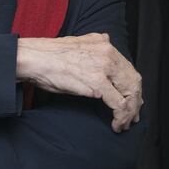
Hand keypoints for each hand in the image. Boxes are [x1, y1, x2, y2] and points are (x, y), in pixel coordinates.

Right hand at [17, 33, 142, 131]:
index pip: (128, 68)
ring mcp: (104, 68)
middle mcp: (108, 53)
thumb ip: (93, 45)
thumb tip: (103, 43)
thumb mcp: (76, 43)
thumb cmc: (46, 55)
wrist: (32, 58)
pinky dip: (121, 116)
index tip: (131, 99)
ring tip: (124, 123)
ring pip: (129, 94)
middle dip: (135, 101)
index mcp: (103, 43)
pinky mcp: (97, 83)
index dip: (131, 87)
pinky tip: (116, 124)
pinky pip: (118, 104)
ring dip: (130, 112)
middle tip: (132, 116)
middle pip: (133, 81)